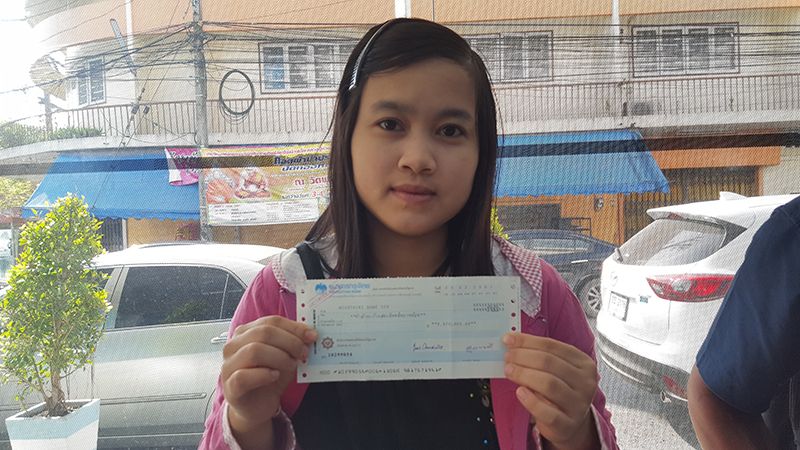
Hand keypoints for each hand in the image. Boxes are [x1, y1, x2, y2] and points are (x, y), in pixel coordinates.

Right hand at [221, 316, 316, 432]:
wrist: (257, 406)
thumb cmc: (269, 378)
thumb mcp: (285, 357)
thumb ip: (293, 344)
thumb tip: (309, 334)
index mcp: (246, 333)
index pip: (271, 321)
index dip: (294, 327)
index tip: (311, 335)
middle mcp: (234, 346)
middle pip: (263, 333)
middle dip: (289, 342)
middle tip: (304, 353)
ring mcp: (229, 365)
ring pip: (254, 351)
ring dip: (279, 357)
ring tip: (291, 366)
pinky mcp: (230, 387)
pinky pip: (244, 376)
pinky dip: (263, 375)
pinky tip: (274, 376)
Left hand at [503, 333, 598, 448]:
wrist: (570, 423)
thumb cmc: (560, 391)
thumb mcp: (557, 371)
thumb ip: (540, 356)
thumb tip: (512, 342)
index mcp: (584, 364)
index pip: (553, 346)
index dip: (528, 341)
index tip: (508, 340)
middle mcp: (585, 383)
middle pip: (550, 363)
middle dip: (523, 356)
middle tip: (507, 356)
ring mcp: (579, 405)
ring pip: (549, 384)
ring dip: (524, 374)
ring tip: (509, 371)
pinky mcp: (567, 424)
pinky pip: (548, 412)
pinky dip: (531, 400)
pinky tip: (519, 392)